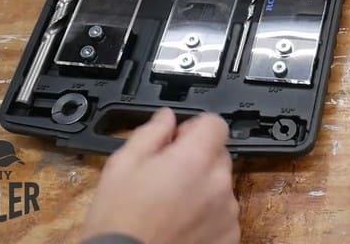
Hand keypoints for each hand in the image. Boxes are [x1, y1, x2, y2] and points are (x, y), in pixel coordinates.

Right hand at [80, 109, 240, 243]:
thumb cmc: (119, 221)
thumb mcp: (123, 165)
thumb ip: (151, 133)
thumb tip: (167, 117)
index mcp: (194, 159)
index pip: (216, 124)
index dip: (195, 128)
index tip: (178, 140)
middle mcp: (218, 183)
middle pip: (218, 155)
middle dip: (196, 159)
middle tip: (166, 176)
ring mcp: (227, 212)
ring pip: (220, 185)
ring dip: (202, 188)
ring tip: (170, 206)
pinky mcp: (229, 235)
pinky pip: (223, 214)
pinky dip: (207, 215)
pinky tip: (180, 223)